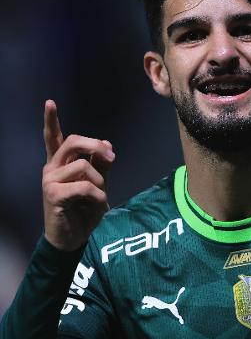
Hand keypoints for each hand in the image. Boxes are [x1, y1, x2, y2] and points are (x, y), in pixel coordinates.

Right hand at [42, 100, 114, 250]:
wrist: (73, 236)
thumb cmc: (84, 209)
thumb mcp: (98, 184)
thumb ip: (101, 165)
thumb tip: (107, 143)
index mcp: (61, 162)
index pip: (53, 137)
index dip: (51, 120)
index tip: (49, 102)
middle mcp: (52, 167)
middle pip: (74, 142)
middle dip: (96, 146)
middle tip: (112, 157)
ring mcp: (50, 180)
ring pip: (83, 165)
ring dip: (100, 180)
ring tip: (99, 195)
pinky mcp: (54, 195)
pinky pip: (84, 186)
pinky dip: (98, 195)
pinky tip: (98, 204)